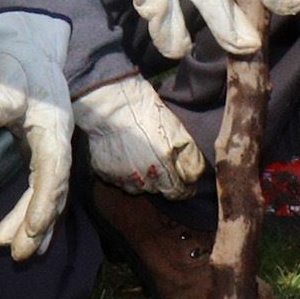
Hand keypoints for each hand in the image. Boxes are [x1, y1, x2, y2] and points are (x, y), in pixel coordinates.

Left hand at [0, 10, 73, 260]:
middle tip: (17, 254)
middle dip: (38, 224)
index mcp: (53, 126)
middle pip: (53, 190)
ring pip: (47, 194)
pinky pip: (39, 190)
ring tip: (13, 253)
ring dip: (33, 225)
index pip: (54, 170)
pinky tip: (16, 236)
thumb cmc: (11, 67)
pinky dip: (31, 214)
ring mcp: (49, 150)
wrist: (21, 51)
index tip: (32, 228)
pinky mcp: (38, 155)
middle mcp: (57, 142)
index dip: (45, 201)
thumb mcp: (1, 80)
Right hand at [72, 74, 205, 197]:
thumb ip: (190, 158)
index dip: (185, 190)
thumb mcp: (178, 132)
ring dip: (143, 179)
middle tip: (163, 163)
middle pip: (157, 190)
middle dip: (163, 181)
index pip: (177, 193)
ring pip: (137, 188)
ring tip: (143, 159)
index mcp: (162, 170)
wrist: (114, 105)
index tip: (187, 185)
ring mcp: (121, 178)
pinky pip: (118, 180)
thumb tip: (195, 176)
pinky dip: (124, 173)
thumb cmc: (148, 115)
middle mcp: (142, 180)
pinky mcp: (104, 173)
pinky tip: (126, 156)